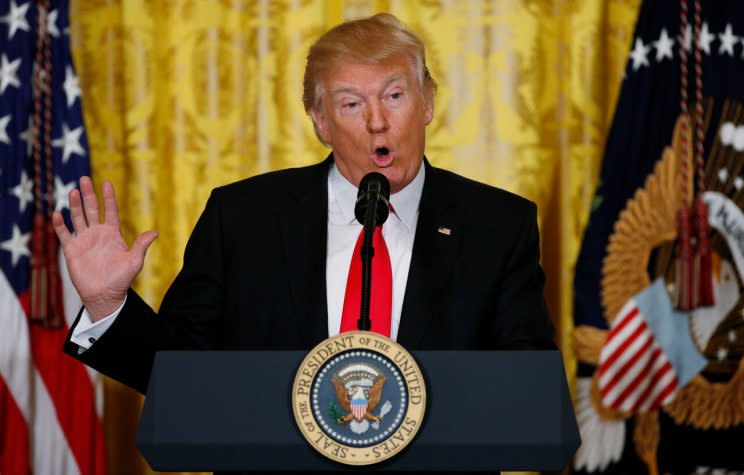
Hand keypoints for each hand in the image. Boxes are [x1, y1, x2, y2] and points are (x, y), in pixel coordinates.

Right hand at [52, 176, 157, 320]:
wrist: (105, 294)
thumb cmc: (121, 279)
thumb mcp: (134, 261)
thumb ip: (141, 246)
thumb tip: (155, 232)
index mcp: (112, 233)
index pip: (110, 211)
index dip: (108, 197)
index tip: (106, 182)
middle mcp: (97, 233)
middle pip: (91, 209)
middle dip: (88, 194)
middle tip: (84, 178)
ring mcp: (84, 240)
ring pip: (78, 218)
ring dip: (75, 205)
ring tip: (73, 191)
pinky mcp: (72, 250)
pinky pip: (65, 235)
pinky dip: (60, 225)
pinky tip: (58, 214)